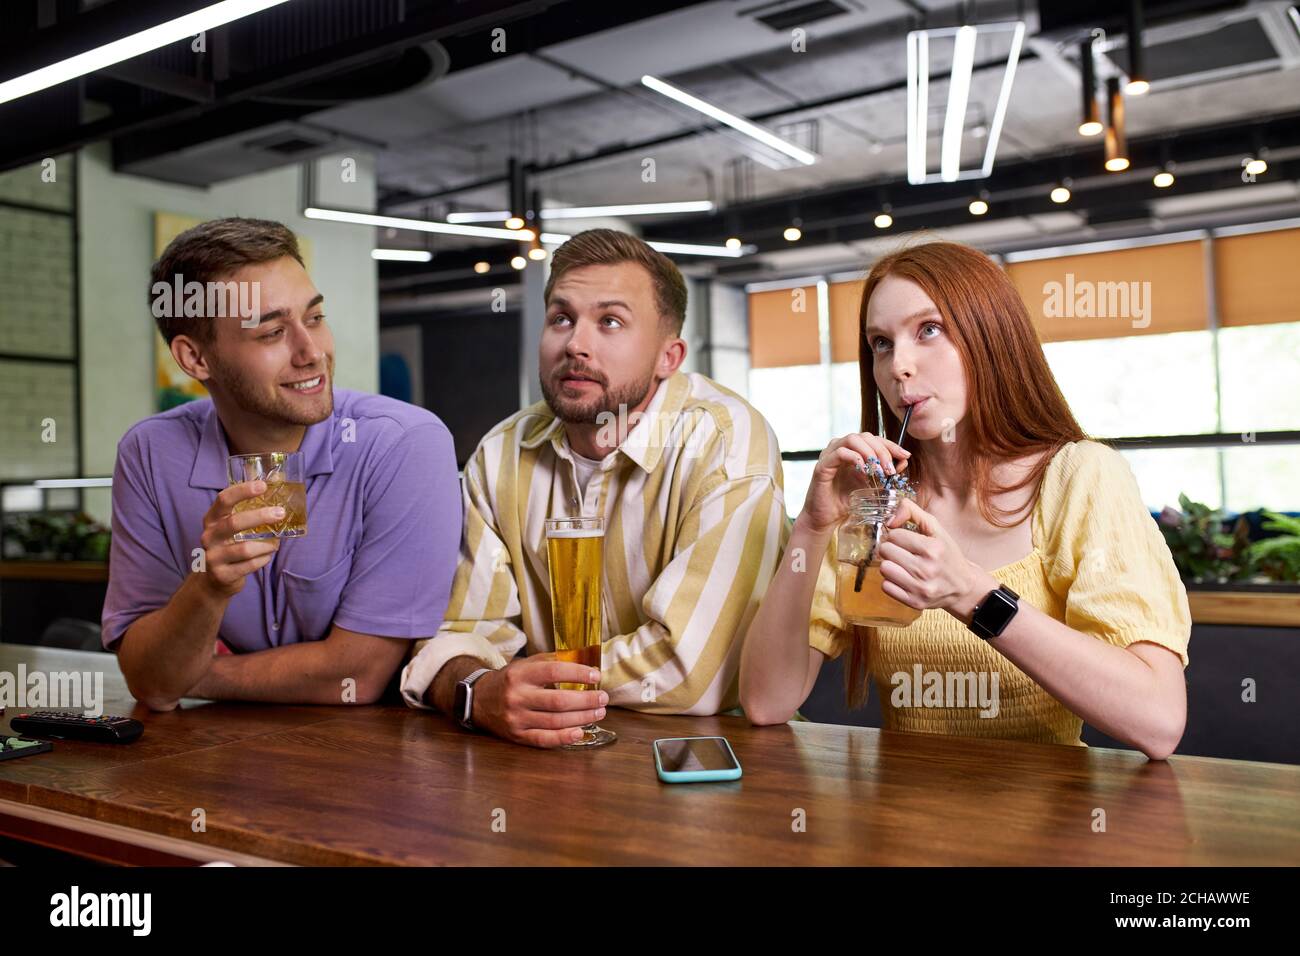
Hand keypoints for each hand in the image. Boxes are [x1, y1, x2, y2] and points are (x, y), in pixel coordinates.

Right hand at [196, 481, 283, 598]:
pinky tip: (267, 556)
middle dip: (260, 516)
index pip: (223, 499)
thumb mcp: (231, 528)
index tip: (263, 486)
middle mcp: (209, 536)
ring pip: (245, 549)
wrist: (214, 580)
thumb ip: (248, 512)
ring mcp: (213, 557)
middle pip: (234, 523)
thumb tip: (279, 490)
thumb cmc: (229, 546)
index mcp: (212, 520)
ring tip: (276, 543)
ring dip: (266, 544)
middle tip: (280, 513)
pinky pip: (250, 565)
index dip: (243, 491)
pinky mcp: (222, 575)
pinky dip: (263, 559)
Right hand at [471, 657, 608, 748]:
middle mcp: (516, 697)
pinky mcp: (517, 736)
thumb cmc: (510, 680)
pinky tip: (580, 732)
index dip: (578, 673)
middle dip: (586, 700)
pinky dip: (564, 737)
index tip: (596, 675)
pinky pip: (544, 739)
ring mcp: (516, 719)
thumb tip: (584, 661)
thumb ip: (551, 662)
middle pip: (558, 701)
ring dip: (582, 718)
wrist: (479, 700)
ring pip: (555, 721)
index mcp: (519, 674)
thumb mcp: (525, 665)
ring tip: (598, 712)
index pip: (553, 672)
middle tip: (603, 698)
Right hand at [798, 431, 910, 534]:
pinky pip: (840, 453)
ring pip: (852, 439)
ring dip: (870, 453)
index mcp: (851, 450)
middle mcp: (839, 448)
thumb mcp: (872, 486)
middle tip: (891, 469)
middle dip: (882, 451)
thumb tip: (903, 460)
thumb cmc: (846, 501)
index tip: (905, 455)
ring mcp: (829, 455)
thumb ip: (886, 472)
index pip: (873, 439)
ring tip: (879, 472)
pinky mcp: (822, 466)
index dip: (891, 445)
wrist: (826, 519)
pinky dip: (856, 459)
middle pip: (864, 436)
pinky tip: (864, 473)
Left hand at [877, 498, 996, 620]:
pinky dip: (891, 582)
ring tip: (903, 565)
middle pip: (885, 551)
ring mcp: (921, 588)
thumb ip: (911, 511)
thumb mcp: (935, 528)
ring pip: (884, 569)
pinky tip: (904, 579)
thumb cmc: (947, 554)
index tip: (906, 540)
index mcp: (933, 548)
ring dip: (890, 565)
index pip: (894, 535)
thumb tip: (889, 520)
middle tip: (903, 552)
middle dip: (891, 549)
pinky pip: (886, 587)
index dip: (897, 535)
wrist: (963, 586)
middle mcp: (927, 569)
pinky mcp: (915, 602)